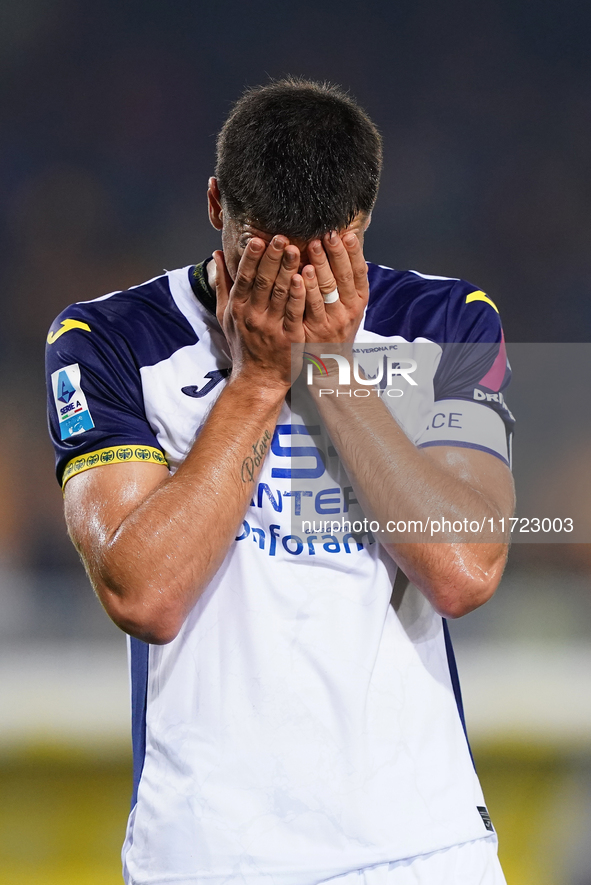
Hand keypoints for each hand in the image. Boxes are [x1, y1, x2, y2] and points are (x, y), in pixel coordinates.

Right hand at [214, 237, 305, 389]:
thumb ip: (222, 284)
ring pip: (280, 294)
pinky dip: (298, 295)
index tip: (258, 239)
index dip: (251, 257)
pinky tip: (304, 278)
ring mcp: (271, 327)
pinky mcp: (289, 338)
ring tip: (296, 249)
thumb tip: (215, 254)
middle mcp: (252, 316)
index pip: (244, 277)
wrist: (257, 379)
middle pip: (263, 282)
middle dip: (272, 258)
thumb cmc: (243, 344)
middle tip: (281, 236)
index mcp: (238, 307)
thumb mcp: (225, 315)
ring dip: (287, 270)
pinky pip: (294, 313)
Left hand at [298, 231, 368, 344]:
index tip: (346, 234)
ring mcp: (331, 321)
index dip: (353, 253)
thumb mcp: (349, 306)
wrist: (330, 365)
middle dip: (335, 253)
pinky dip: (305, 290)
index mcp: (359, 300)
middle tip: (326, 234)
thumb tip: (348, 246)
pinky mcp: (313, 331)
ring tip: (313, 246)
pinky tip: (298, 274)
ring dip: (320, 266)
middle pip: (343, 277)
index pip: (358, 272)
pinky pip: (309, 307)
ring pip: (327, 290)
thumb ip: (348, 281)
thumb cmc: (337, 328)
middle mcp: (349, 310)